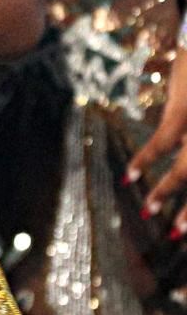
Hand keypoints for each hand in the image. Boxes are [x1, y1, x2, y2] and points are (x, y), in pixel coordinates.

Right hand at [126, 44, 186, 238]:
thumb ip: (170, 83)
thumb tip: (156, 81)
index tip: (184, 218)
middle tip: (177, 232)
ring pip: (186, 168)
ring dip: (167, 190)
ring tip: (150, 210)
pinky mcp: (181, 112)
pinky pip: (163, 142)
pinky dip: (149, 158)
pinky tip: (134, 173)